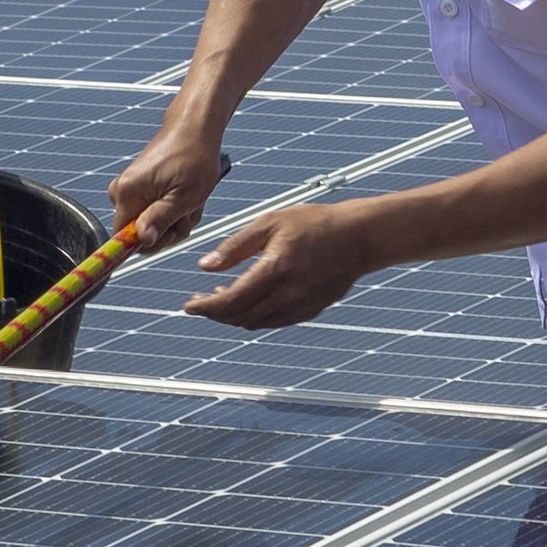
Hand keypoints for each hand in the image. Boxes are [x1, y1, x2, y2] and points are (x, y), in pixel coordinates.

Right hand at [111, 112, 231, 242]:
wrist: (194, 131)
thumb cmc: (194, 158)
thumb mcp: (184, 197)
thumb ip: (160, 220)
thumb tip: (142, 240)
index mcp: (127, 193)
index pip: (123, 238)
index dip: (148, 244)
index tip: (169, 235)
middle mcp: (121, 192)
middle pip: (140, 234)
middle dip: (169, 230)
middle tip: (188, 211)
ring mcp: (129, 190)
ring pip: (152, 225)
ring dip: (175, 220)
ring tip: (189, 200)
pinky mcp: (139, 189)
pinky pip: (154, 213)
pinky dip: (173, 210)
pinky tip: (184, 197)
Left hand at [184, 196, 377, 328]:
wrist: (359, 237)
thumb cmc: (316, 223)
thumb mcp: (270, 223)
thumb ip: (235, 246)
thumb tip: (205, 266)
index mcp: (275, 270)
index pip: (231, 300)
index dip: (205, 307)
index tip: (188, 306)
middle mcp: (288, 294)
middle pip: (239, 316)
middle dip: (215, 312)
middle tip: (199, 301)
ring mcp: (300, 306)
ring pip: (255, 323)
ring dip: (233, 316)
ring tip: (221, 298)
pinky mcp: (310, 311)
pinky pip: (273, 322)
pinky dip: (254, 317)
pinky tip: (248, 301)